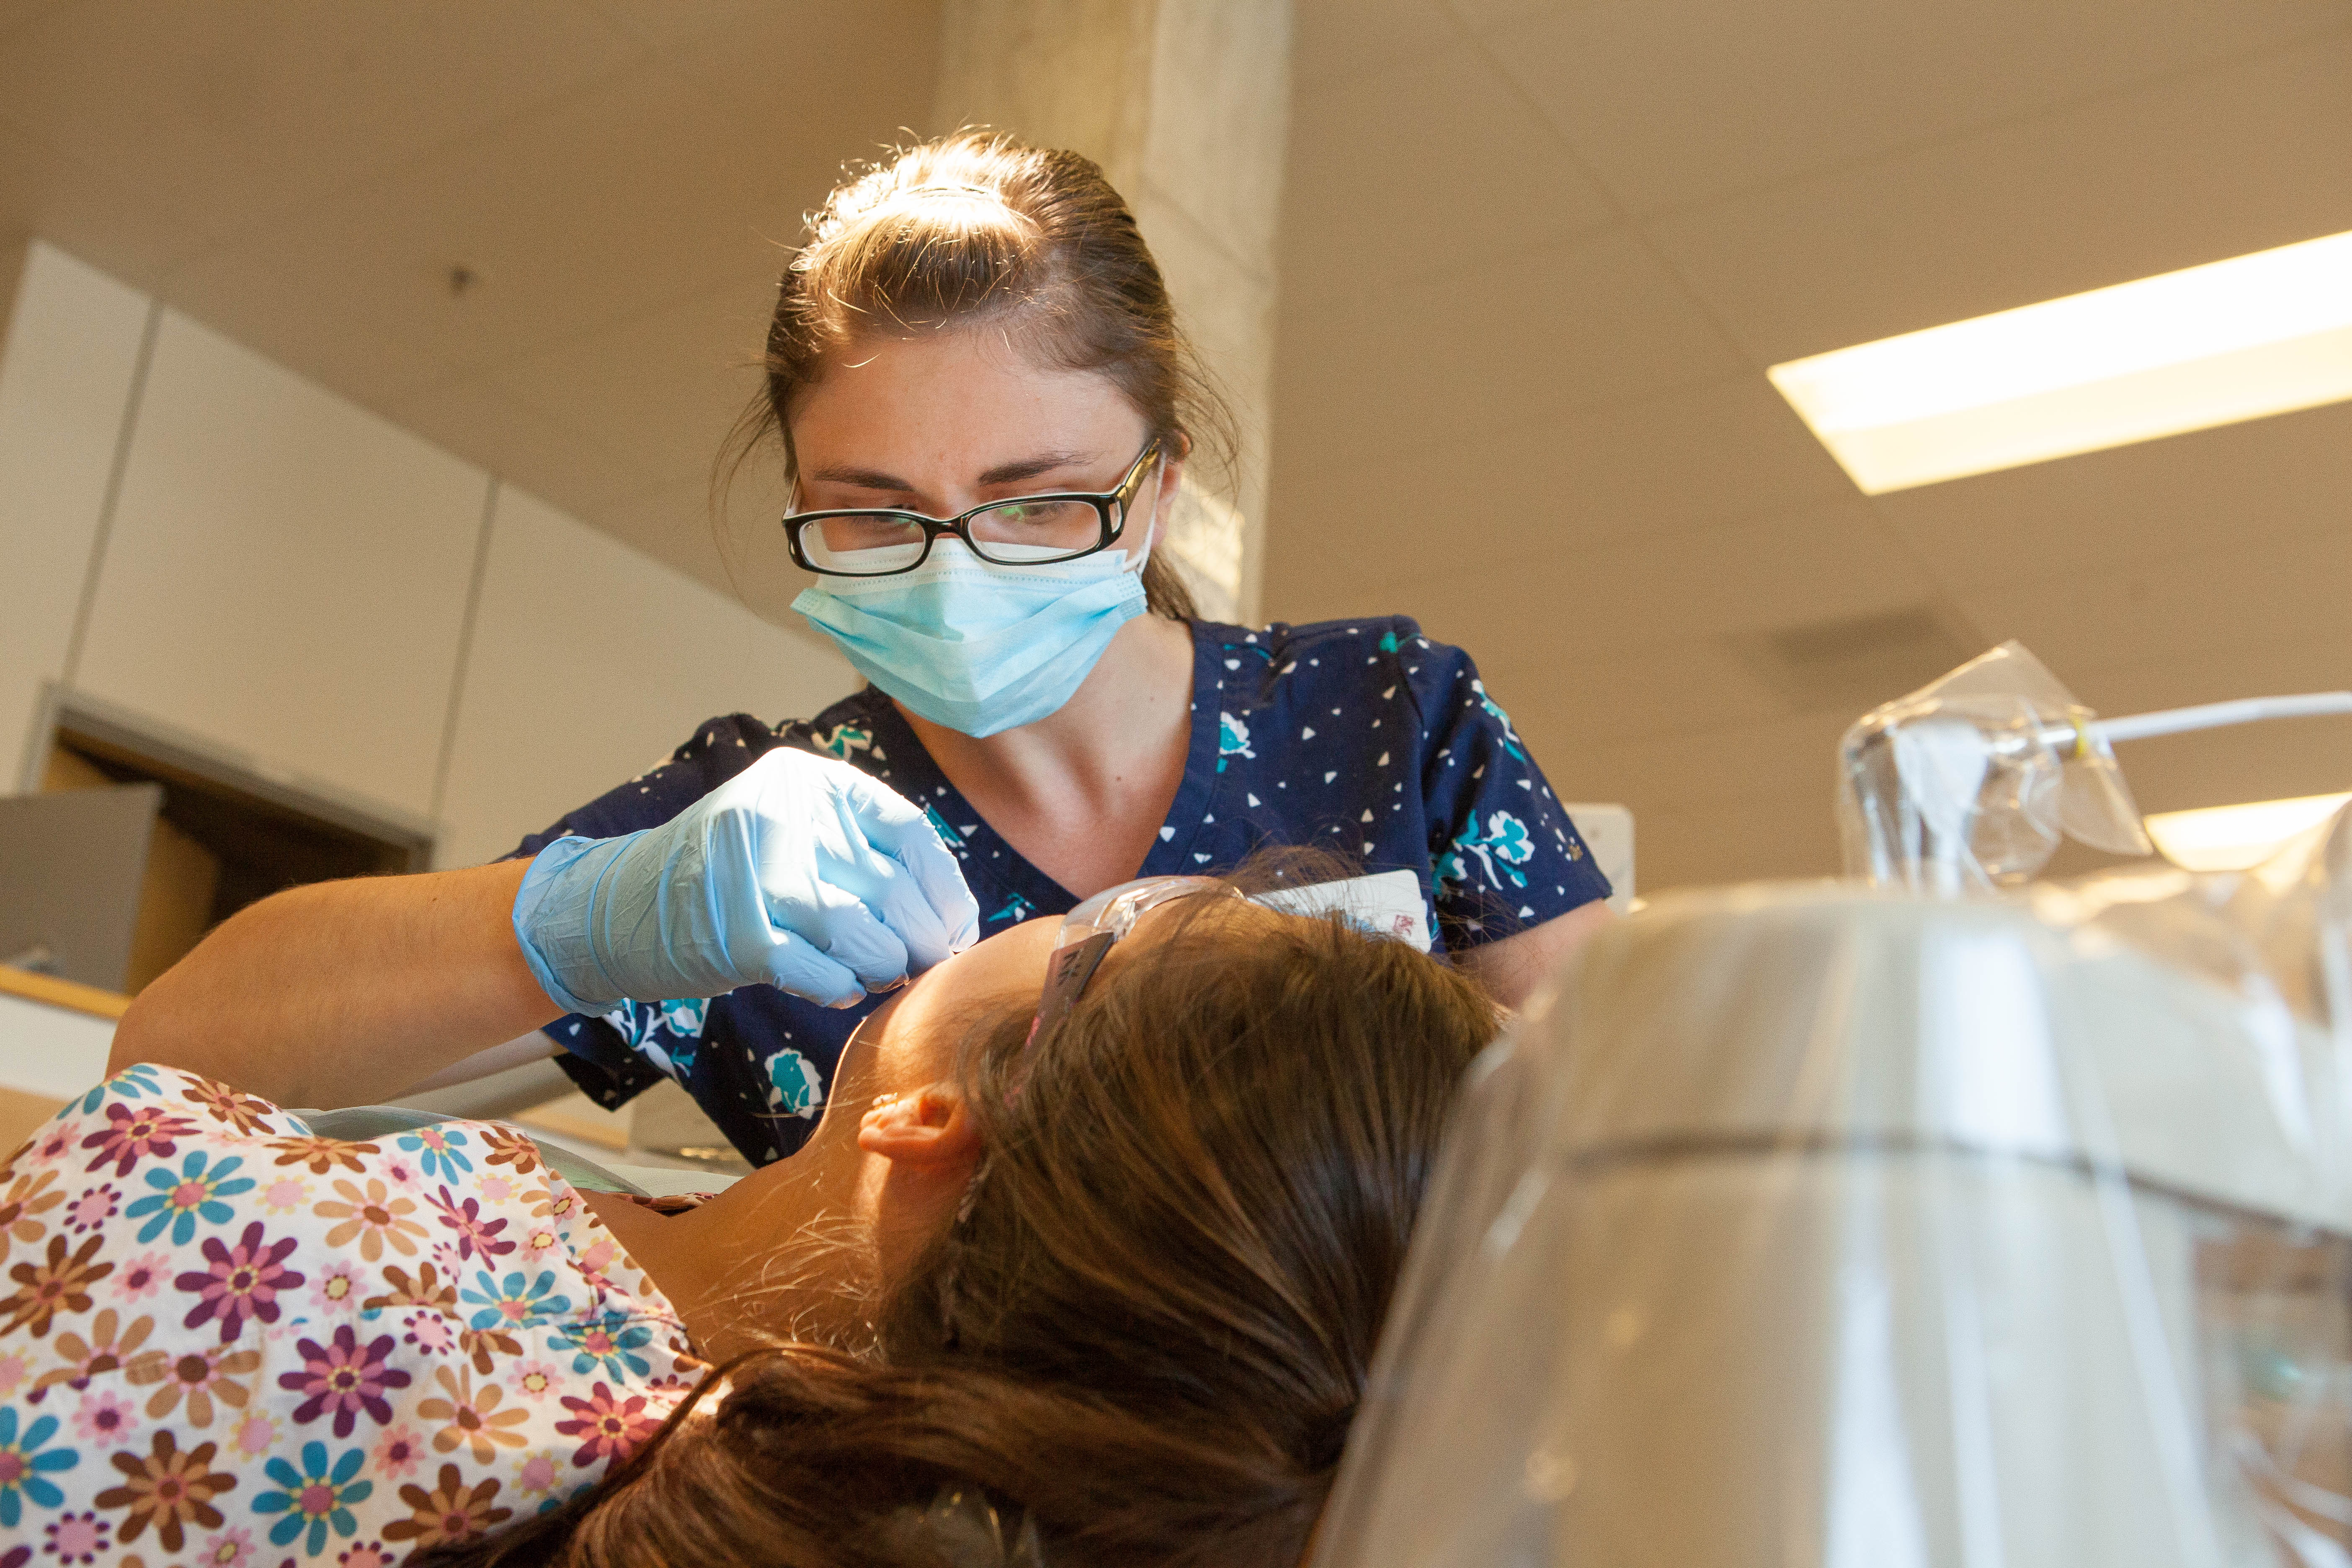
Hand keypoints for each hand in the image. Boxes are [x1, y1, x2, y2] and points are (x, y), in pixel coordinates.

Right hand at [512, 748, 980, 1012]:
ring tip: (878, 973)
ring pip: (866, 935)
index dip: (945, 890)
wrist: (623, 907)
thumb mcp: (793, 833)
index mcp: (806, 782)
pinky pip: (824, 974)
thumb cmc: (729, 875)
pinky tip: (839, 986)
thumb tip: (952, 916)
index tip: (959, 925)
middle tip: (928, 962)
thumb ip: (861, 854)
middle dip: (925, 939)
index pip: (910, 833)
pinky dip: (841, 987)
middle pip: (893, 889)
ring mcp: (757, 878)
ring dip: (884, 966)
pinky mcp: (738, 938)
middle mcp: (783, 818)